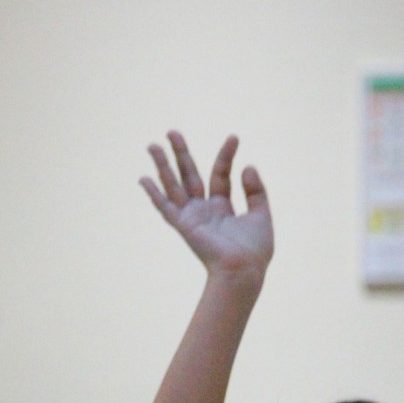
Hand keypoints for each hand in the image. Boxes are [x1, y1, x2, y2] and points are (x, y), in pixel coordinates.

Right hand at [141, 131, 273, 284]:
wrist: (244, 271)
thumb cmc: (255, 251)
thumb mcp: (260, 214)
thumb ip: (255, 190)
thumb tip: (248, 165)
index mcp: (222, 206)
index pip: (220, 173)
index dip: (226, 155)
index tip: (234, 137)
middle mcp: (204, 210)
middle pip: (189, 175)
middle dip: (181, 154)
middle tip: (171, 131)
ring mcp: (192, 217)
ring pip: (174, 186)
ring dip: (162, 166)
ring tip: (152, 145)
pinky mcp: (184, 226)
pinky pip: (166, 208)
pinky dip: (154, 194)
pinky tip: (143, 179)